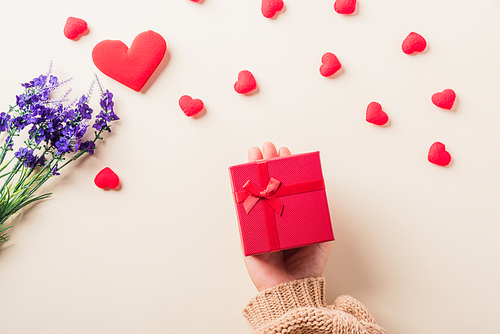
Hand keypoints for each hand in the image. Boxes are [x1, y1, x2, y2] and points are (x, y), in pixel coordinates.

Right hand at [243, 142, 332, 291]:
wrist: (293, 291)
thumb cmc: (307, 267)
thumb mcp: (320, 238)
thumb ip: (319, 218)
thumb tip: (319, 194)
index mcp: (289, 216)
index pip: (285, 187)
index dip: (285, 169)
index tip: (286, 153)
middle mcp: (273, 218)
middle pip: (268, 185)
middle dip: (267, 164)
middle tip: (267, 147)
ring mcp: (259, 226)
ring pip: (254, 194)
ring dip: (253, 173)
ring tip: (254, 155)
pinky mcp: (247, 237)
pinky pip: (243, 214)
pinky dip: (242, 196)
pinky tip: (243, 180)